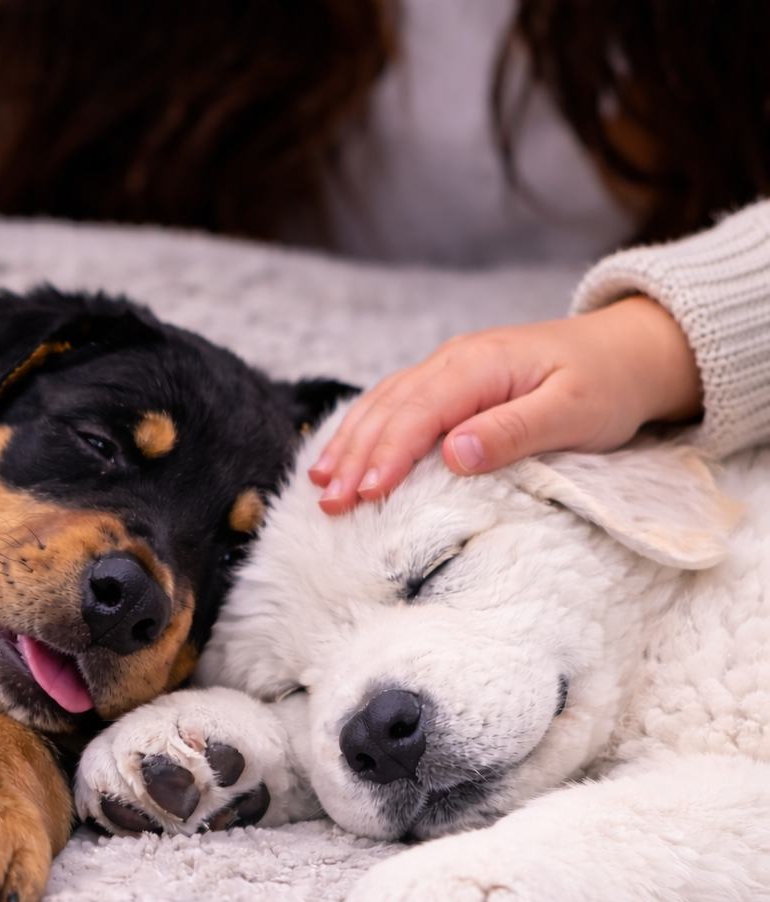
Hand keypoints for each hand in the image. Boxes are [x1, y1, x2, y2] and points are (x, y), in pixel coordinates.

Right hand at [309, 296, 702, 513]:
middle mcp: (456, 360)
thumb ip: (513, 431)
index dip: (388, 456)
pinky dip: (366, 430)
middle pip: (391, 410)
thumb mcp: (573, 412)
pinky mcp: (453, 382)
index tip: (365, 495)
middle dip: (355, 457)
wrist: (629, 350)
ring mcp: (451, 368)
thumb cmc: (607, 384)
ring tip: (320, 484)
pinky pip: (397, 403)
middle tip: (328, 504)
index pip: (420, 413)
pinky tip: (346, 454)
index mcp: (481, 365)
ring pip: (385, 404)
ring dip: (351, 445)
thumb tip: (454, 454)